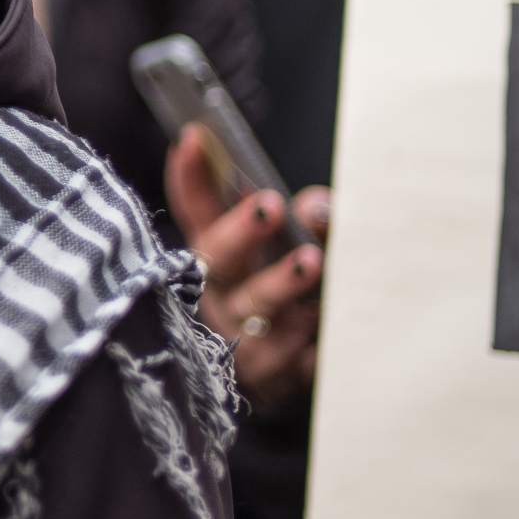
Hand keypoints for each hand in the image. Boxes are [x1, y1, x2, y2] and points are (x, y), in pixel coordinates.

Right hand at [166, 124, 330, 410]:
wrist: (279, 380)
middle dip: (242, 232)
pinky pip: (295, 358)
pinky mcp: (275, 379)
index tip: (194, 138)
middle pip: (218, 261)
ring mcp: (243, 341)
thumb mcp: (281, 249)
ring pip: (259, 310)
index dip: (188, 177)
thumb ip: (300, 218)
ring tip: (311, 262)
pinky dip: (315, 338)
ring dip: (283, 284)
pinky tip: (330, 325)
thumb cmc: (281, 297)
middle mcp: (219, 297)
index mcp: (214, 259)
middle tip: (268, 206)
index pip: (194, 211)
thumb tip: (317, 207)